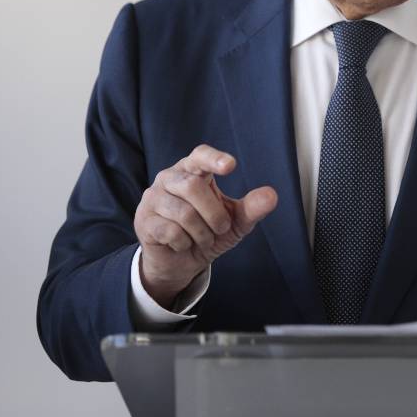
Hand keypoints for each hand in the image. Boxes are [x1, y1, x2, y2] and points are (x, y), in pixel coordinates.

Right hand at [134, 144, 276, 307]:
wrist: (181, 262)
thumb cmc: (208, 232)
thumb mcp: (235, 221)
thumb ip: (252, 207)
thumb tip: (272, 196)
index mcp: (192, 170)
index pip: (200, 155)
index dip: (214, 158)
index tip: (230, 166)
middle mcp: (169, 178)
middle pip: (193, 187)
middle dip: (214, 213)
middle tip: (221, 228)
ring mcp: (153, 198)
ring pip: (183, 213)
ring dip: (202, 233)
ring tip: (203, 239)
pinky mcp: (144, 221)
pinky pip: (170, 231)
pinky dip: (185, 243)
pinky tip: (183, 244)